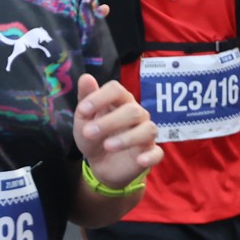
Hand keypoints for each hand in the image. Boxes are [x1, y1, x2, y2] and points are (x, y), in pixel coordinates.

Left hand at [72, 74, 161, 189]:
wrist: (100, 163)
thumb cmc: (94, 136)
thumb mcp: (84, 119)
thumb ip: (85, 98)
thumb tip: (86, 77)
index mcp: (120, 102)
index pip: (117, 90)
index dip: (100, 98)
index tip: (82, 111)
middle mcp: (137, 114)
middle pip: (132, 110)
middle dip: (109, 122)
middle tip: (88, 133)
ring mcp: (145, 134)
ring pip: (147, 130)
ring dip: (127, 138)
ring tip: (107, 146)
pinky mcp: (150, 153)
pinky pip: (157, 153)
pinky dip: (150, 156)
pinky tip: (140, 160)